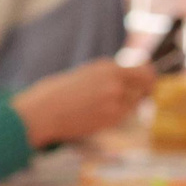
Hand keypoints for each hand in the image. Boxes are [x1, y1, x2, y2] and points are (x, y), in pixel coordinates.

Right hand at [12, 58, 155, 147]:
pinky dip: (116, 117)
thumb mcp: (82, 75)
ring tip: (103, 109)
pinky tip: (96, 117)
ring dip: (127, 106)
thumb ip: (106, 76)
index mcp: (107, 67)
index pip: (143, 70)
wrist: (38, 114)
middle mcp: (115, 80)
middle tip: (134, 99)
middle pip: (146, 85)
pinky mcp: (110, 118)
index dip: (146, 78)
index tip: (144, 84)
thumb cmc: (52, 95)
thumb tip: (125, 81)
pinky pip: (124, 117)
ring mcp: (115, 100)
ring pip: (135, 103)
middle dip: (143, 92)